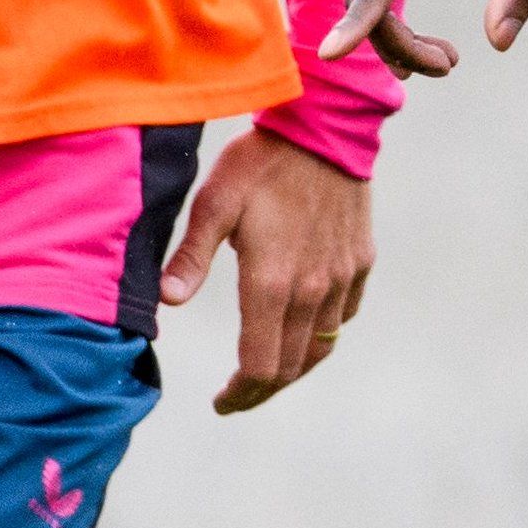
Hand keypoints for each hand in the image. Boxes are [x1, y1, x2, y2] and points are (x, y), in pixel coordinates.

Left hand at [159, 128, 374, 413]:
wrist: (327, 125)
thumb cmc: (261, 162)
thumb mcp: (214, 202)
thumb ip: (191, 257)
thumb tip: (167, 304)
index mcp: (272, 283)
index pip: (260, 367)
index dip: (240, 394)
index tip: (221, 402)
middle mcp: (312, 289)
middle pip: (291, 367)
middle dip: (262, 390)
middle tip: (236, 395)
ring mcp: (342, 277)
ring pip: (321, 347)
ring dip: (293, 367)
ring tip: (268, 370)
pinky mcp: (360, 260)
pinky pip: (344, 315)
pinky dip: (322, 332)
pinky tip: (304, 324)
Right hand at [319, 0, 527, 79]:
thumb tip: (500, 43)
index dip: (356, 25)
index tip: (329, 54)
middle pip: (369, 6)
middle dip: (405, 49)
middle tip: (451, 64)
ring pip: (360, 0)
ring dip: (394, 39)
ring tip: (445, 55)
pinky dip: (380, 16)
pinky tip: (412, 36)